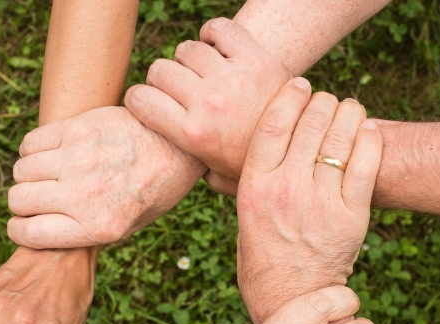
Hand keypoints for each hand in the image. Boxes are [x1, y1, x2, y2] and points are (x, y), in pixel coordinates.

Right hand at [7, 106, 205, 248]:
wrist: (178, 147)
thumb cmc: (154, 190)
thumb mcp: (128, 226)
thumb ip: (87, 232)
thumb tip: (45, 231)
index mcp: (98, 227)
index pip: (29, 234)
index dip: (19, 230)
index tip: (23, 224)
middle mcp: (84, 196)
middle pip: (19, 200)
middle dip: (23, 203)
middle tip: (40, 198)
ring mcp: (79, 160)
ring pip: (21, 171)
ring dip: (29, 175)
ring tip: (49, 174)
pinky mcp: (78, 129)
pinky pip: (30, 142)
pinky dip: (33, 150)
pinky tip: (52, 153)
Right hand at [125, 17, 290, 195]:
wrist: (302, 148)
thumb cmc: (253, 166)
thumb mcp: (217, 178)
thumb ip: (190, 169)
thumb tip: (171, 163)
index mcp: (192, 135)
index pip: (140, 99)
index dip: (137, 99)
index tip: (146, 103)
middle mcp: (208, 103)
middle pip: (160, 70)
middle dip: (161, 80)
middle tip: (176, 91)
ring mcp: (232, 78)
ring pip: (187, 49)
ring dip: (188, 60)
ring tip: (200, 74)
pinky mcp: (256, 58)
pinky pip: (220, 29)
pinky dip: (212, 34)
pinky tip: (216, 49)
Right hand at [236, 79, 382, 323]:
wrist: (289, 297)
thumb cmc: (261, 257)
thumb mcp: (242, 217)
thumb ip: (239, 185)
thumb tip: (223, 160)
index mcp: (254, 187)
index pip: (274, 122)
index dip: (290, 95)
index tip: (299, 84)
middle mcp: (286, 189)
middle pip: (311, 121)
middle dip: (322, 101)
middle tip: (325, 102)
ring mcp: (321, 201)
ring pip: (342, 135)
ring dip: (348, 113)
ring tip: (348, 112)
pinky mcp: (351, 215)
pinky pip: (367, 162)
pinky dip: (370, 138)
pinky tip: (367, 131)